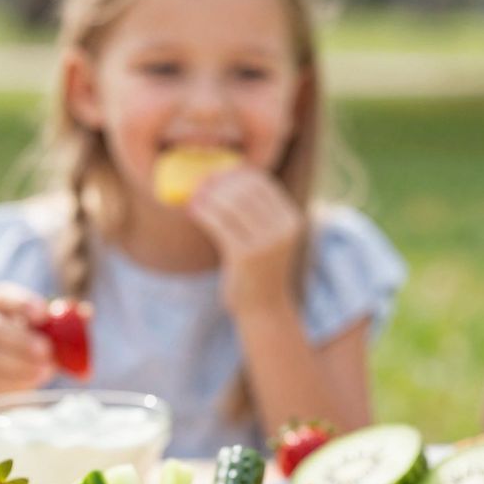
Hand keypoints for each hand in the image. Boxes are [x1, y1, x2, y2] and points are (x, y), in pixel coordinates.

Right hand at [0, 283, 56, 396]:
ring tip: (44, 371)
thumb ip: (65, 320)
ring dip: (20, 365)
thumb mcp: (45, 329)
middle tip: (45, 351)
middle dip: (21, 341)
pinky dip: (12, 381)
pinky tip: (30, 381)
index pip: (5, 296)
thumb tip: (87, 312)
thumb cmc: (27, 341)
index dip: (23, 304)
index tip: (42, 315)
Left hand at [187, 167, 306, 317]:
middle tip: (198, 182)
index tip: (215, 174)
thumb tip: (221, 178)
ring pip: (230, 205)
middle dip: (219, 183)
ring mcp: (267, 242)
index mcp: (291, 219)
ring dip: (208, 196)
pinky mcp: (246, 255)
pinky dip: (202, 212)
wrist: (264, 309)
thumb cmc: (259, 270)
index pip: (262, 184)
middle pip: (245, 191)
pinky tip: (192, 210)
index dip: (235, 174)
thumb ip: (254, 212)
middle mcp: (283, 229)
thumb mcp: (266, 237)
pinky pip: (219, 224)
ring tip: (193, 196)